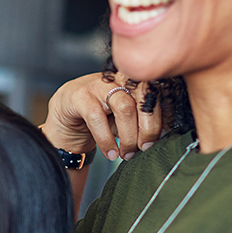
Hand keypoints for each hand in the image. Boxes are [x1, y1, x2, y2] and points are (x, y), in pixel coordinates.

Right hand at [42, 72, 162, 160]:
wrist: (66, 114)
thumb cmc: (101, 116)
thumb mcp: (125, 119)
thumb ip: (142, 123)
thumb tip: (165, 135)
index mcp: (134, 82)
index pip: (156, 96)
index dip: (163, 119)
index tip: (163, 140)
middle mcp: (118, 79)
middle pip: (144, 98)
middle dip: (149, 128)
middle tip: (146, 148)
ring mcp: (98, 85)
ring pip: (124, 107)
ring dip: (129, 135)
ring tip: (127, 154)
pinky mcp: (79, 96)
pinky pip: (97, 118)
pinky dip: (106, 140)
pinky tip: (110, 153)